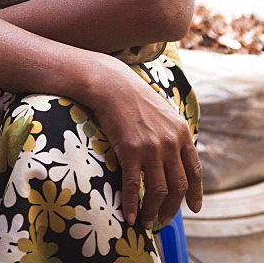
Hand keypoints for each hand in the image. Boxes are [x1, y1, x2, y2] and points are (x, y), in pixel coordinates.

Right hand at [89, 63, 202, 229]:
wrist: (112, 84)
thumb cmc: (135, 97)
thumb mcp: (164, 113)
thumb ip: (174, 134)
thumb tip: (176, 157)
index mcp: (182, 132)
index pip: (194, 171)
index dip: (195, 193)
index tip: (194, 208)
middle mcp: (170, 142)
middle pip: (178, 186)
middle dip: (172, 209)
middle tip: (164, 221)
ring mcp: (151, 147)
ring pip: (158, 191)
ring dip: (153, 211)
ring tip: (147, 221)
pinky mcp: (130, 150)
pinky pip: (134, 185)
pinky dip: (132, 204)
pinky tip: (128, 215)